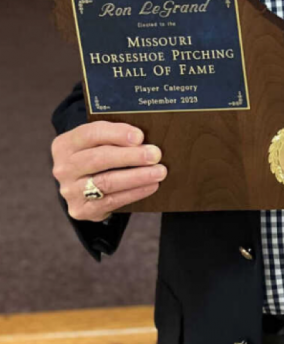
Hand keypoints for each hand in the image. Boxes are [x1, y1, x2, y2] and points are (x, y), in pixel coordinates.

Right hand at [51, 120, 166, 221]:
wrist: (85, 185)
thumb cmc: (100, 154)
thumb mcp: (101, 140)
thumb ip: (117, 135)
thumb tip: (145, 138)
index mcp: (66, 144)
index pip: (90, 134)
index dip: (117, 134)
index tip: (140, 136)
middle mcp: (63, 168)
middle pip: (98, 159)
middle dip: (130, 156)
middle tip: (155, 155)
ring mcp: (70, 191)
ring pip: (106, 182)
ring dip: (136, 176)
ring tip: (159, 172)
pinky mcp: (81, 210)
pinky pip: (111, 201)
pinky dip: (134, 193)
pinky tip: (151, 186)